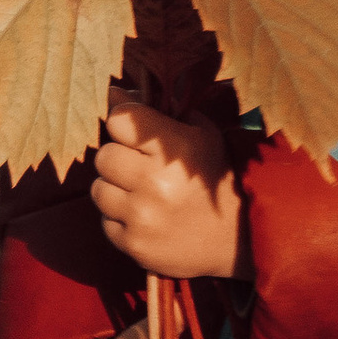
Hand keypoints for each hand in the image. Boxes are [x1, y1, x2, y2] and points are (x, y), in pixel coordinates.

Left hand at [90, 99, 245, 280]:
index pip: (119, 120)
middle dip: (120, 158)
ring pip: (98, 190)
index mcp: (175, 149)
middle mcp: (156, 183)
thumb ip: (157, 111)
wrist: (239, 239)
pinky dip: (121, 219)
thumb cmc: (214, 178)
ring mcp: (143, 217)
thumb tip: (113, 92)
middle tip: (141, 167)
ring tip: (143, 194)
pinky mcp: (134, 246)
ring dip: (116, 189)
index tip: (136, 133)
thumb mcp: (200, 134)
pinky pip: (106, 222)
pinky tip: (146, 218)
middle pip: (104, 156)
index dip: (125, 124)